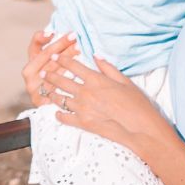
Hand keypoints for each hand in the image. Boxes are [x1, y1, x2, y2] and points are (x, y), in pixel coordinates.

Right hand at [21, 31, 77, 107]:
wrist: (51, 108)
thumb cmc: (56, 81)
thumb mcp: (55, 64)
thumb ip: (59, 50)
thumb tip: (67, 35)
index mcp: (31, 63)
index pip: (34, 47)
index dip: (41, 38)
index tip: (53, 32)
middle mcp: (29, 73)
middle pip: (45, 56)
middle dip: (60, 44)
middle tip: (74, 35)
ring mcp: (33, 87)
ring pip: (51, 69)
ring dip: (65, 58)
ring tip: (79, 48)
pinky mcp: (39, 101)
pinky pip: (51, 89)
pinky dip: (63, 81)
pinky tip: (75, 73)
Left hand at [41, 55, 173, 156]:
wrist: (140, 129)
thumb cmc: (137, 104)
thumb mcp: (125, 81)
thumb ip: (108, 68)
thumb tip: (96, 56)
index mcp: (96, 79)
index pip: (73, 66)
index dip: (62, 60)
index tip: (54, 56)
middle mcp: (86, 92)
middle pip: (62, 81)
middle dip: (50, 75)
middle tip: (43, 72)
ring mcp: (82, 108)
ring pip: (60, 99)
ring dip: (51, 94)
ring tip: (46, 91)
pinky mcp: (83, 123)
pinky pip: (64, 118)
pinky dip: (59, 115)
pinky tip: (57, 113)